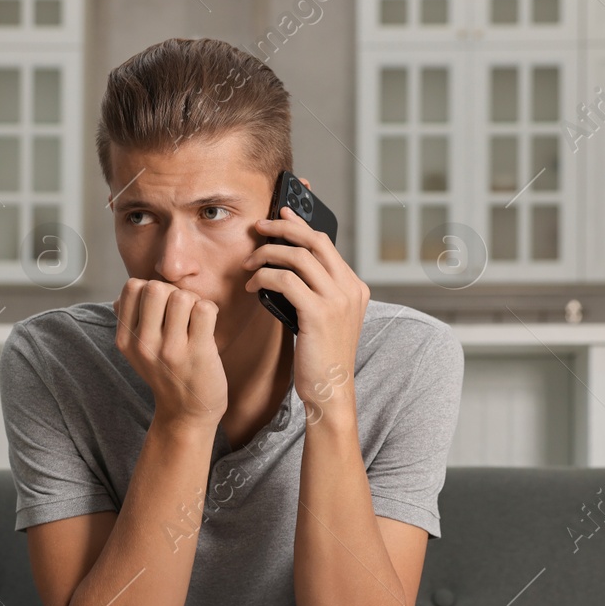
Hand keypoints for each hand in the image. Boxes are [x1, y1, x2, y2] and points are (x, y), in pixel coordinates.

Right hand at [112, 277, 226, 429]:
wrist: (186, 414)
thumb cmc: (167, 375)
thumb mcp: (138, 352)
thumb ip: (130, 322)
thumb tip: (125, 295)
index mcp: (126, 339)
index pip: (133, 287)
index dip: (152, 288)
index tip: (163, 308)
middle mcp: (143, 344)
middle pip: (155, 287)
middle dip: (174, 292)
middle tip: (183, 312)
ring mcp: (170, 350)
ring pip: (181, 296)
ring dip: (194, 301)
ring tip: (196, 319)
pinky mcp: (197, 354)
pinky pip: (204, 310)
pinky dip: (210, 311)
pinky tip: (208, 326)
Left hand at [242, 187, 368, 426]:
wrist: (330, 390)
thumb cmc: (321, 357)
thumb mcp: (325, 318)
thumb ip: (316, 292)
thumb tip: (287, 267)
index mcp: (355, 287)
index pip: (326, 244)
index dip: (300, 226)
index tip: (280, 215)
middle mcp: (350, 289)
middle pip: (314, 240)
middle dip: (283, 228)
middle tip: (259, 228)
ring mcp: (338, 300)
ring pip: (298, 257)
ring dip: (267, 254)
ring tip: (249, 263)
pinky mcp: (319, 314)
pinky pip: (285, 280)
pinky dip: (264, 277)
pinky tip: (251, 286)